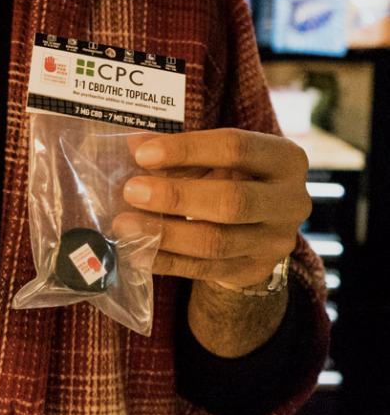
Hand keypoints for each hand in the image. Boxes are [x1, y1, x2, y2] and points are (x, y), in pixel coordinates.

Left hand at [114, 128, 310, 289]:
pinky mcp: (254, 271)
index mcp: (284, 158)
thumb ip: (179, 151)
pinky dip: (166, 261)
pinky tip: (137, 251)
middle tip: (131, 191)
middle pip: (231, 200)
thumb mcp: (214, 156)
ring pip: (217, 241)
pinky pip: (204, 269)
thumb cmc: (229, 174)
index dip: (186, 149)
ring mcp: (275, 241)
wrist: (256, 222)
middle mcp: (290, 201)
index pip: (234, 148)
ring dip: (165, 233)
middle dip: (176, 196)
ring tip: (124, 224)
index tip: (142, 154)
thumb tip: (133, 143)